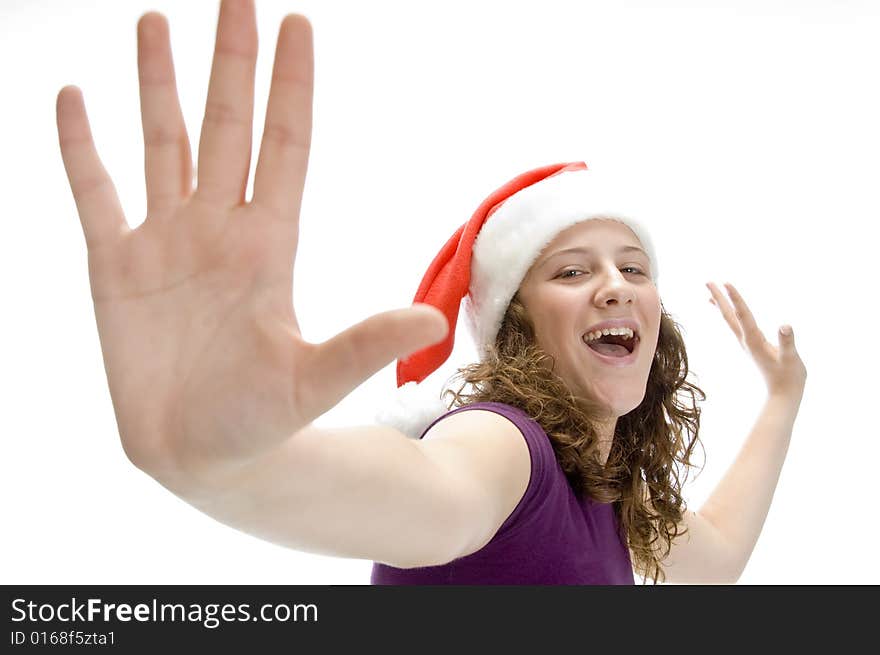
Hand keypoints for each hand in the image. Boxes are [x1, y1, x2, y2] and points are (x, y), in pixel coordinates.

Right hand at [55, 0, 447, 478]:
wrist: (202, 455)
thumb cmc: (262, 422)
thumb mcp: (313, 381)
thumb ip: (365, 346)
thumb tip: (432, 320)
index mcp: (269, 246)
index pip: (283, 147)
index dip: (289, 87)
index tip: (296, 24)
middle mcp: (219, 230)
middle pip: (228, 127)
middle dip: (231, 61)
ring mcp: (165, 243)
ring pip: (163, 144)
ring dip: (157, 85)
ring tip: (155, 21)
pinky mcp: (114, 267)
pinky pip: (95, 193)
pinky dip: (81, 148)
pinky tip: (74, 97)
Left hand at [706, 282, 806, 402]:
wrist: (783, 395)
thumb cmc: (789, 377)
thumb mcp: (791, 358)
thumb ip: (787, 343)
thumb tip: (785, 326)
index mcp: (754, 340)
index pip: (743, 314)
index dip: (735, 298)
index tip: (726, 283)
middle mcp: (746, 340)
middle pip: (729, 315)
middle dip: (719, 298)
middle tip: (708, 281)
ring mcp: (747, 343)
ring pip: (730, 320)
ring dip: (721, 305)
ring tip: (710, 293)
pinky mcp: (752, 346)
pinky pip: (737, 325)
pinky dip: (730, 315)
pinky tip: (729, 313)